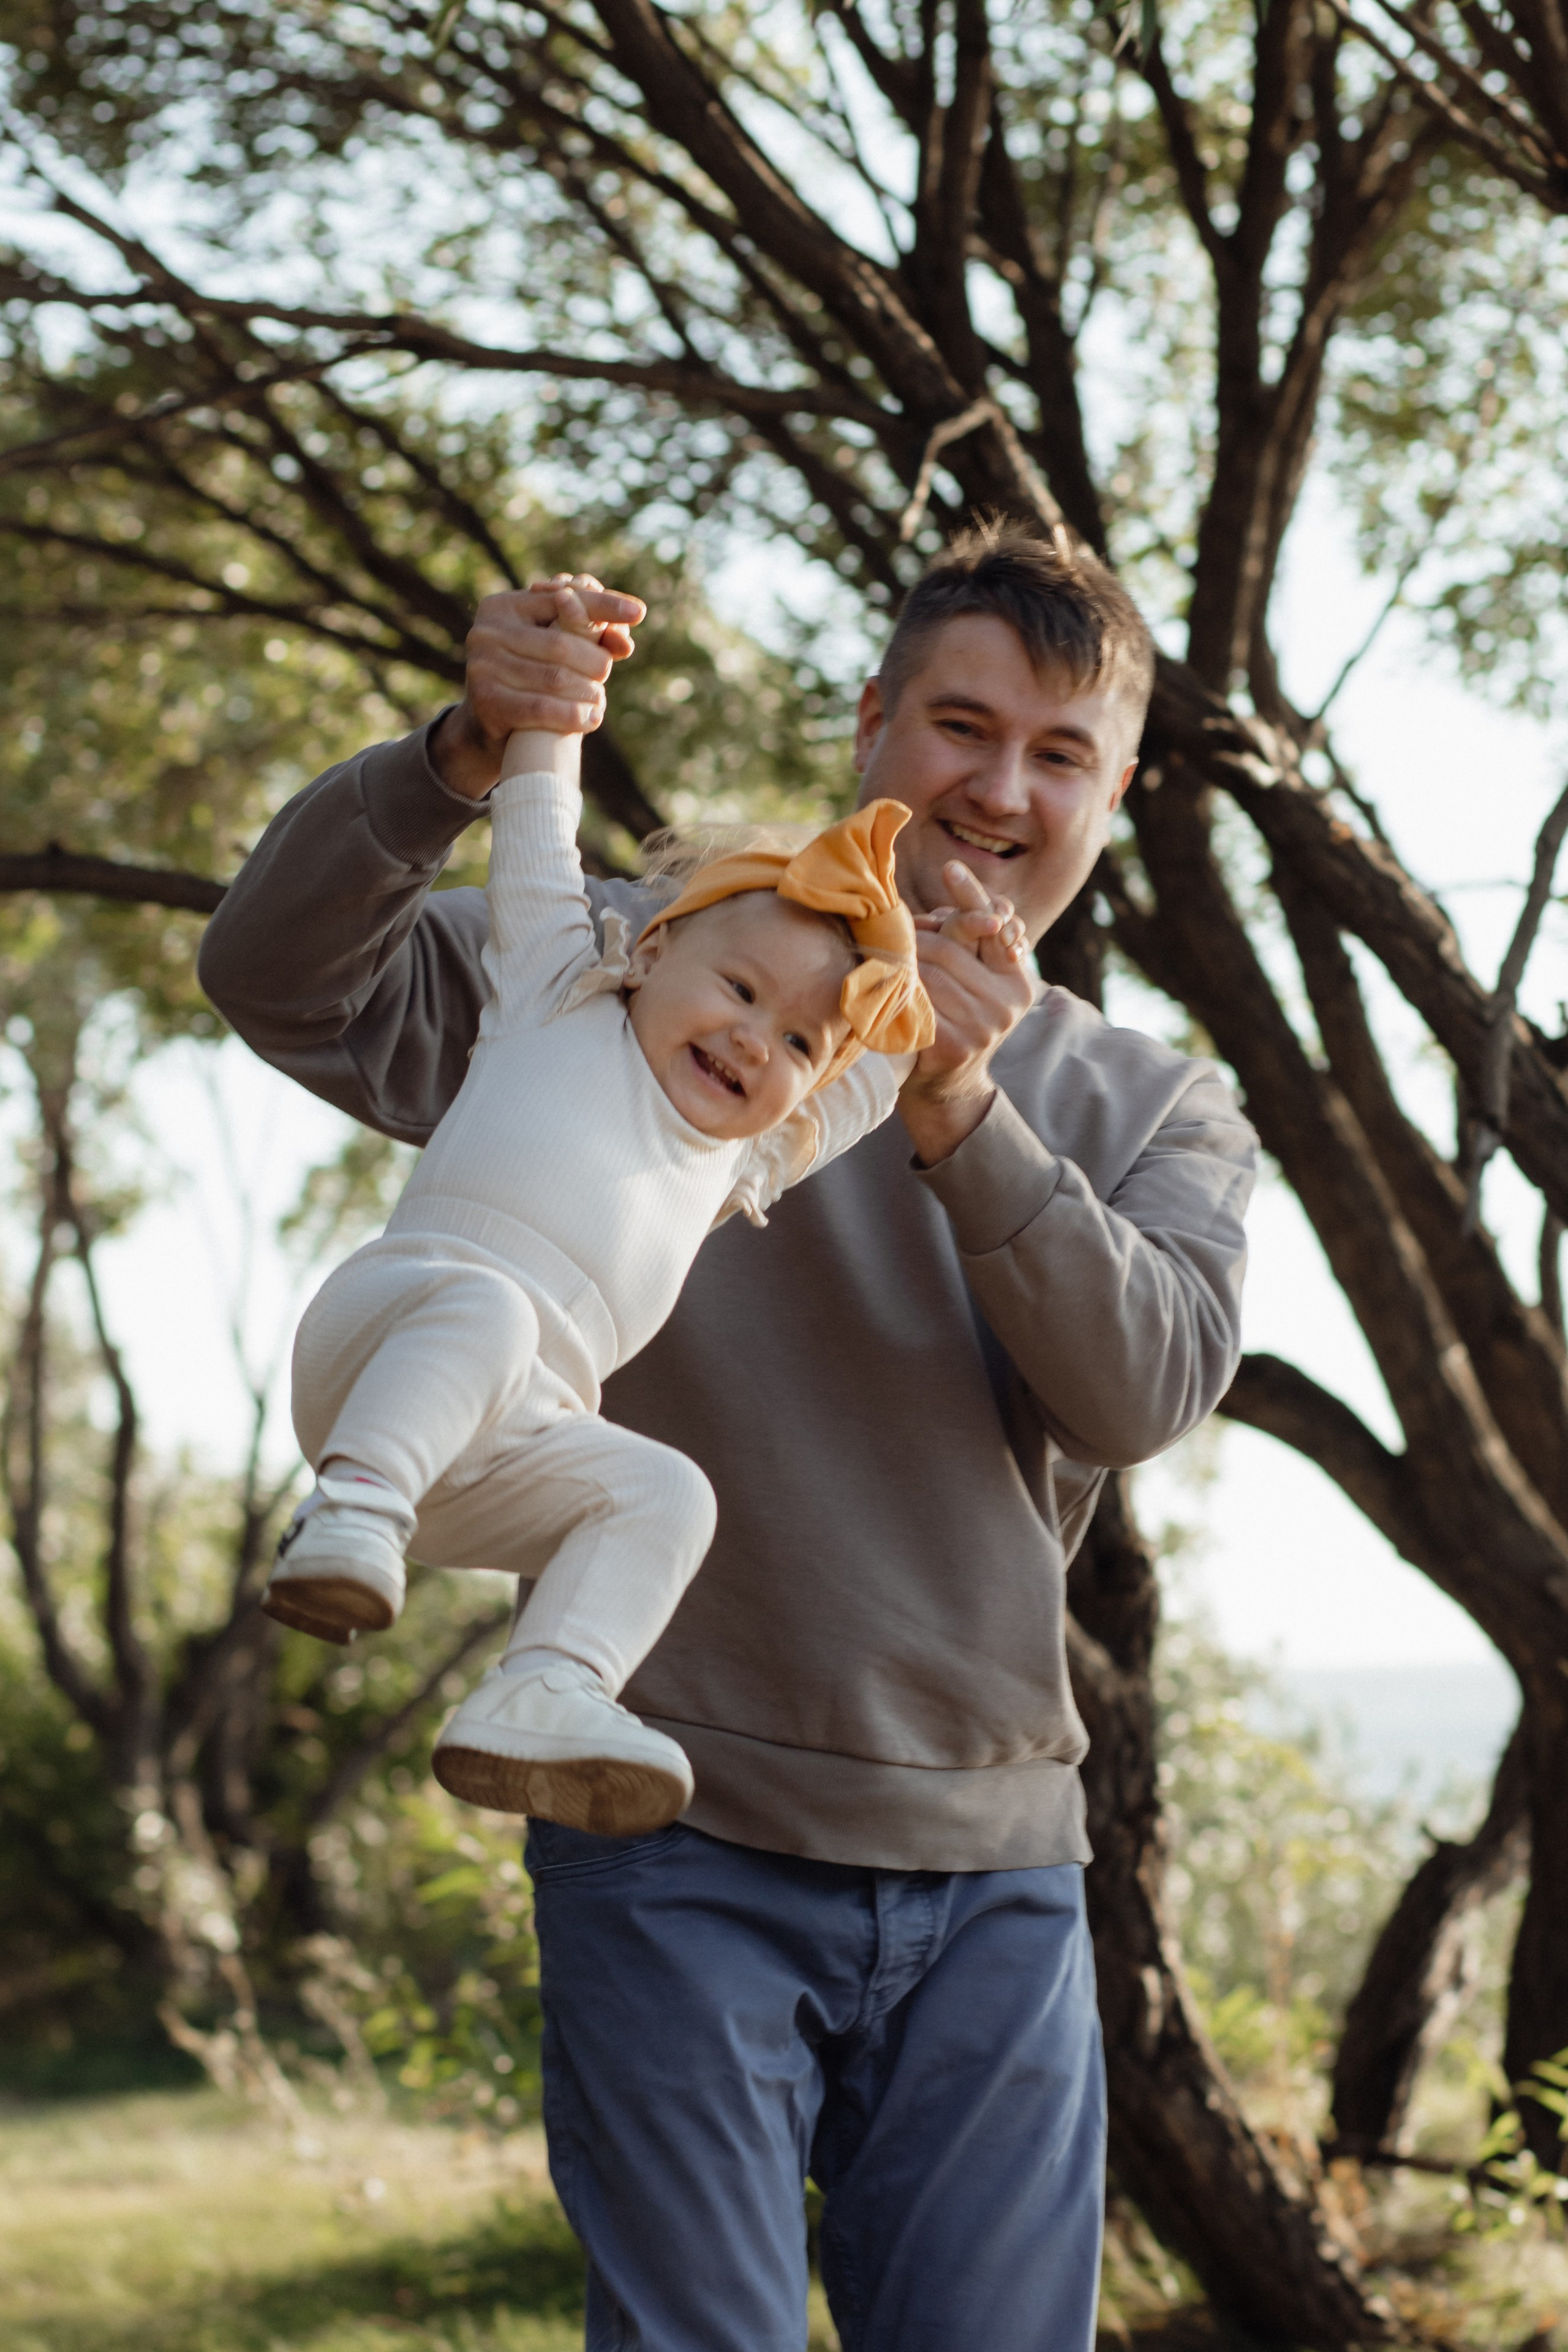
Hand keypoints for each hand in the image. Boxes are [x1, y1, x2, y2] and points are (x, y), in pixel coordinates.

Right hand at [430, 575, 646, 800]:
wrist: (489, 725)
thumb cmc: (530, 678)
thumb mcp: (553, 649)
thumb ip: (585, 636)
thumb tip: (625, 642)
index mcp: (505, 606)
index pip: (563, 600)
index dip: (603, 606)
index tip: (639, 612)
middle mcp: (487, 631)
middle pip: (562, 644)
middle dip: (594, 660)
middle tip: (606, 673)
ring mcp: (482, 666)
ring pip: (556, 678)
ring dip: (588, 691)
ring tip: (599, 701)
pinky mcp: (486, 701)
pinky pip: (543, 708)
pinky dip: (574, 715)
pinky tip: (592, 719)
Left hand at [899, 860, 1033, 1164]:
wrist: (947, 1087)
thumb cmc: (955, 1020)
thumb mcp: (974, 982)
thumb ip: (971, 943)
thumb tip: (951, 889)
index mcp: (1018, 981)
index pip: (993, 928)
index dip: (971, 896)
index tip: (950, 866)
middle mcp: (1007, 1003)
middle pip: (950, 948)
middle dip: (916, 936)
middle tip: (888, 930)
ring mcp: (983, 1027)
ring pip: (927, 972)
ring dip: (898, 960)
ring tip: (878, 956)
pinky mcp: (954, 1045)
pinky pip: (914, 1002)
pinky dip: (893, 990)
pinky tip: (879, 985)